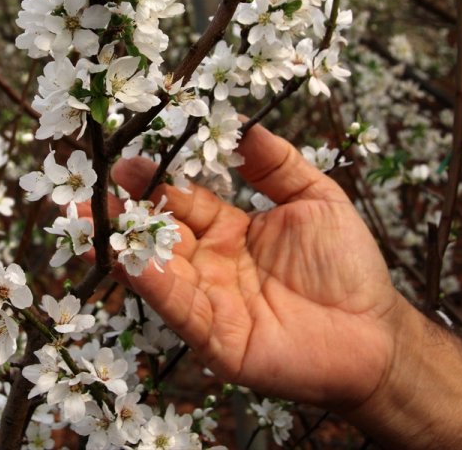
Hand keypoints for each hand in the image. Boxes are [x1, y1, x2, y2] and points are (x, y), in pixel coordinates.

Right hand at [108, 124, 406, 409]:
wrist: (376, 334)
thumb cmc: (349, 267)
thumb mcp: (317, 198)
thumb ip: (277, 163)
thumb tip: (243, 123)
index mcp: (232, 230)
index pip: (183, 200)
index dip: (155, 181)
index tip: (124, 161)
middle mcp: (212, 264)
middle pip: (159, 234)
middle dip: (122, 214)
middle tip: (85, 191)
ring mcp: (210, 301)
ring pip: (158, 269)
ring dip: (122, 246)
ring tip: (86, 222)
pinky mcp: (215, 339)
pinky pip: (179, 307)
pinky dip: (152, 284)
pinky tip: (127, 260)